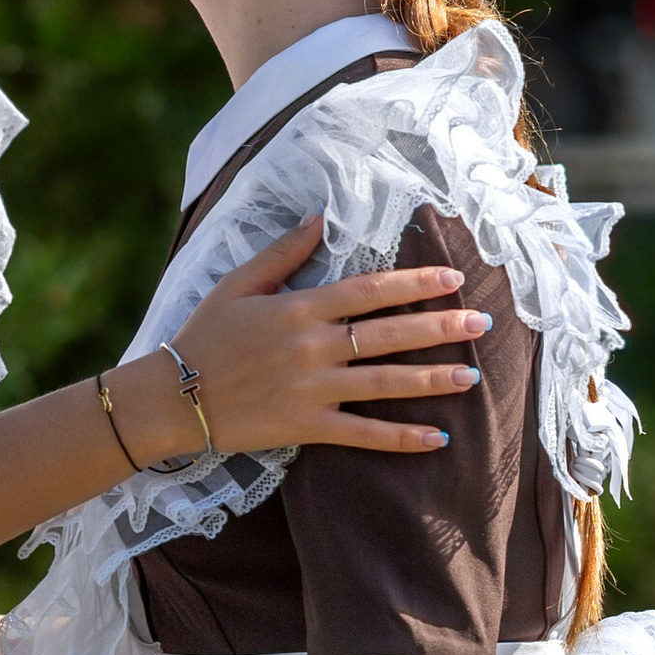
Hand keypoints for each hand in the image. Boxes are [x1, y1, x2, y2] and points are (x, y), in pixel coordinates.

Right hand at [127, 217, 491, 461]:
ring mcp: (312, 390)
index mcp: (300, 308)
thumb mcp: (239, 283)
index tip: (452, 279)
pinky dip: (402, 438)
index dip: (415, 284)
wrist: (172, 398)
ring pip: (385, 383)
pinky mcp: (307, 427)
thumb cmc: (204, 335)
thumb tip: (322, 216)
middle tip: (482, 324)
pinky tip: (438, 437)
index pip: (370, 291)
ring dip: (432, 380)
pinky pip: (364, 434)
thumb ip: (284, 251)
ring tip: (472, 376)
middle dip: (440, 328)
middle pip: (389, 335)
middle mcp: (313, 348)